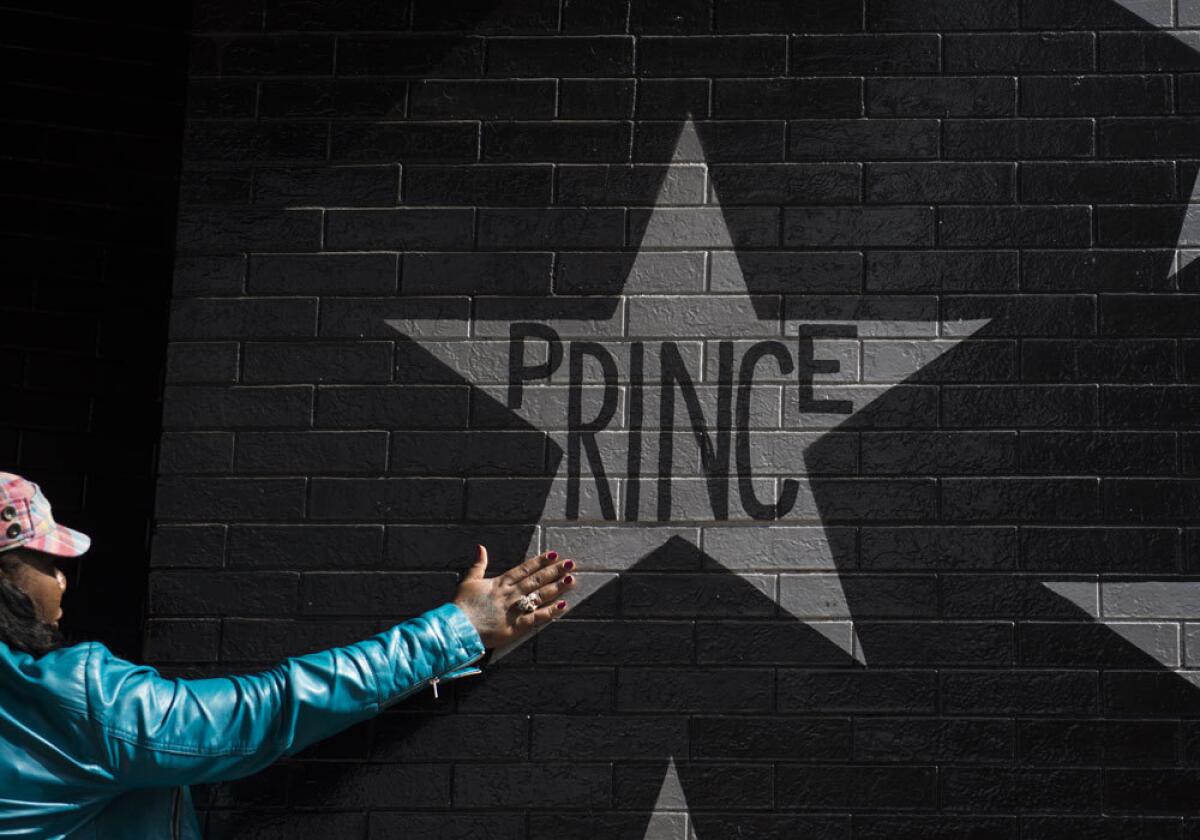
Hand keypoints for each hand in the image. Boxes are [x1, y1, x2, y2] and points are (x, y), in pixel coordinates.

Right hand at [452, 544, 575, 648]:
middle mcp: (510, 593)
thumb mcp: (468, 581)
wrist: (458, 627)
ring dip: (557, 587)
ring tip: (571, 579)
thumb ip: (478, 564)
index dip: (540, 561)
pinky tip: (563, 605)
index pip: (524, 569)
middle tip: (570, 563)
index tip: (553, 554)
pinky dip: (550, 611)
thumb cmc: (461, 606)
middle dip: (554, 571)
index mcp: (500, 582)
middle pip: (536, 580)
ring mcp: (515, 609)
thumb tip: (481, 547)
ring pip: (540, 596)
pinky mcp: (516, 626)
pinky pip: (537, 617)